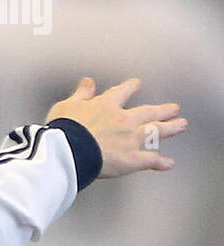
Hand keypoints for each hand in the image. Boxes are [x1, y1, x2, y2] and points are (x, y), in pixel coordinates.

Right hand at [46, 77, 185, 176]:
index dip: (131, 87)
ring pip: (155, 132)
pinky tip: (169, 163)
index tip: (137, 84)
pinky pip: (149, 160)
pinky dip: (160, 162)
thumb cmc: (64, 130)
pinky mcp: (131, 160)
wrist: (69, 151)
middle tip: (174, 108)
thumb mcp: (68, 106)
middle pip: (149, 112)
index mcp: (108, 105)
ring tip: (181, 125)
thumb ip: (81, 94)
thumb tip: (88, 82)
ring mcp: (130, 140)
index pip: (124, 91)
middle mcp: (124, 120)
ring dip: (170, 128)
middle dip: (163, 109)